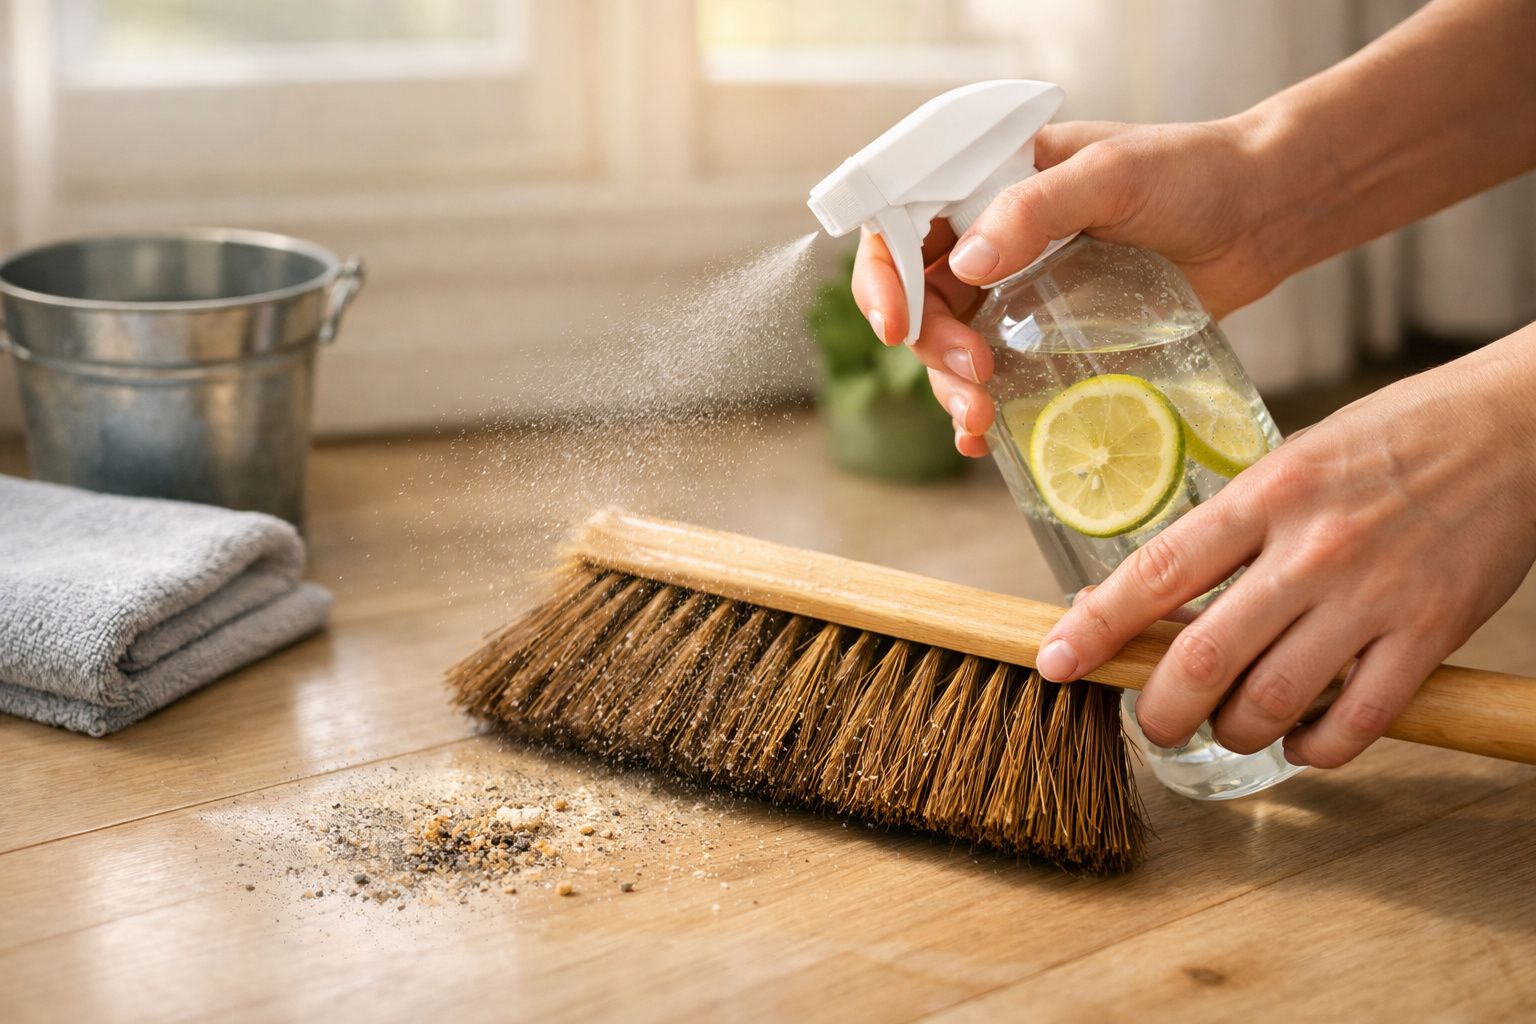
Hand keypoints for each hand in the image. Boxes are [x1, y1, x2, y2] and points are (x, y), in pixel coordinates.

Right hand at [850, 116, 1283, 454]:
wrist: (1262, 213)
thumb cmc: (1193, 173)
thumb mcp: (1112, 175)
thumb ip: (1036, 209)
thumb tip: (967, 263)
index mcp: (988, 183)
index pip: (902, 225)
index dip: (884, 275)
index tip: (894, 323)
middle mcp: (992, 239)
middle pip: (921, 299)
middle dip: (929, 345)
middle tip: (971, 373)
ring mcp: (1019, 292)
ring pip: (951, 346)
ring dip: (949, 386)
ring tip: (979, 417)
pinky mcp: (1052, 338)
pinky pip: (998, 377)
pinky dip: (982, 411)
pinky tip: (981, 439)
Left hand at [1036, 327, 1535, 767]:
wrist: (1519, 423)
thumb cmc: (1395, 439)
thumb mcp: (1295, 461)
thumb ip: (1230, 530)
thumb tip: (1147, 595)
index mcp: (1267, 494)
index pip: (1156, 571)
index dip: (1095, 626)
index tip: (1057, 661)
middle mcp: (1312, 548)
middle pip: (1203, 657)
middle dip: (1157, 709)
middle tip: (1149, 721)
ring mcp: (1373, 596)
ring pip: (1269, 701)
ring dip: (1230, 734)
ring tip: (1225, 728)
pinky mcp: (1430, 634)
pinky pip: (1355, 724)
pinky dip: (1313, 749)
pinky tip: (1299, 739)